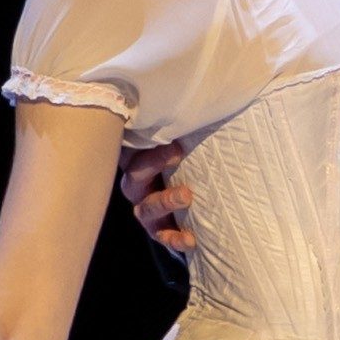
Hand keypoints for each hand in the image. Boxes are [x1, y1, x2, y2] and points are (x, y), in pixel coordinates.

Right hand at [120, 139, 196, 257]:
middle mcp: (139, 186)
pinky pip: (161, 237)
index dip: (146, 146)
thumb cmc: (191, 161)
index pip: (131, 152)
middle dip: (152, 164)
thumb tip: (208, 101)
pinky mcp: (160, 231)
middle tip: (177, 154)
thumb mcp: (188, 143)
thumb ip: (188, 129)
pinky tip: (190, 239)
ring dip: (164, 201)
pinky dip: (174, 238)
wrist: (198, 198)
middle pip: (133, 177)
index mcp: (141, 162)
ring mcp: (147, 210)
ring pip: (145, 208)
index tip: (172, 138)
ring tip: (187, 196)